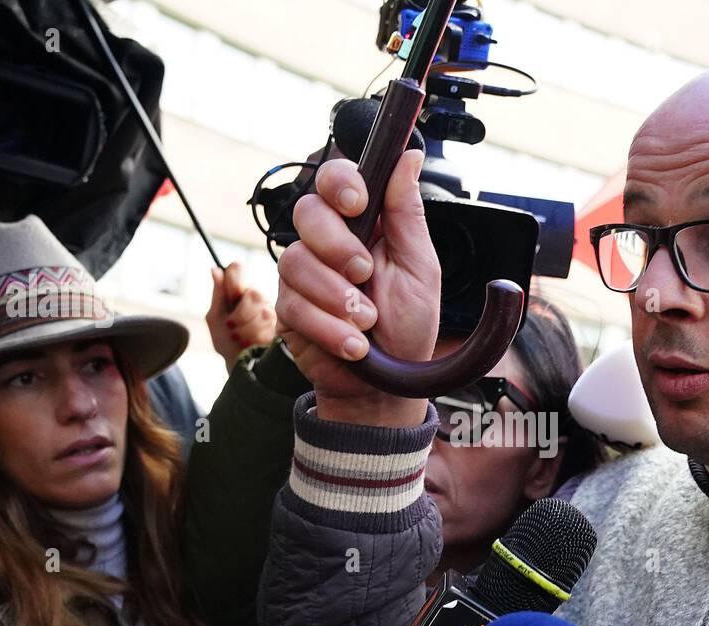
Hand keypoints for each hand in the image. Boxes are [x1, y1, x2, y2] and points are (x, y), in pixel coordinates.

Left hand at [205, 262, 274, 371]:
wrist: (242, 365)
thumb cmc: (226, 341)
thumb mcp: (215, 319)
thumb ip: (217, 295)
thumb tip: (215, 270)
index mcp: (238, 291)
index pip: (236, 270)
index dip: (233, 280)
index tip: (231, 297)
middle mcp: (257, 297)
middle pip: (253, 293)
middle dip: (240, 315)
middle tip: (231, 327)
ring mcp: (272, 311)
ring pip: (263, 312)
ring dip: (247, 330)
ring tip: (241, 338)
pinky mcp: (283, 326)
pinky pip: (271, 326)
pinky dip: (257, 337)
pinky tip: (253, 343)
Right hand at [275, 151, 440, 427]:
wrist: (385, 388)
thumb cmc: (407, 329)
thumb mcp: (420, 269)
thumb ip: (408, 214)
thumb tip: (408, 155)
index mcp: (364, 226)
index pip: (335, 180)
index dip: (339, 183)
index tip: (357, 204)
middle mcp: (328, 244)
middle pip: (307, 212)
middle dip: (337, 245)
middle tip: (365, 274)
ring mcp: (304, 275)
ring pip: (296, 261)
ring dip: (337, 297)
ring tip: (366, 322)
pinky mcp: (288, 309)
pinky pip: (294, 304)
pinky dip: (329, 328)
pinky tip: (353, 345)